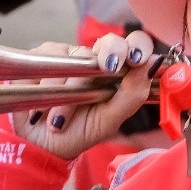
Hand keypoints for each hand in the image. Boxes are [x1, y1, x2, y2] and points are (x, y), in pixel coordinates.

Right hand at [11, 30, 156, 159]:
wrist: (37, 147)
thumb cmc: (75, 134)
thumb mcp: (108, 121)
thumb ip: (132, 95)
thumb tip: (153, 64)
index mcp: (117, 74)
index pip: (135, 46)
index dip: (138, 45)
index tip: (137, 58)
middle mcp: (95, 61)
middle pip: (109, 42)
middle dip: (111, 54)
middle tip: (109, 68)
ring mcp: (69, 56)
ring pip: (77, 57)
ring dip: (68, 92)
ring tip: (59, 121)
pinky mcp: (43, 56)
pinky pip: (49, 59)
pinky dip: (46, 87)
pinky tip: (40, 109)